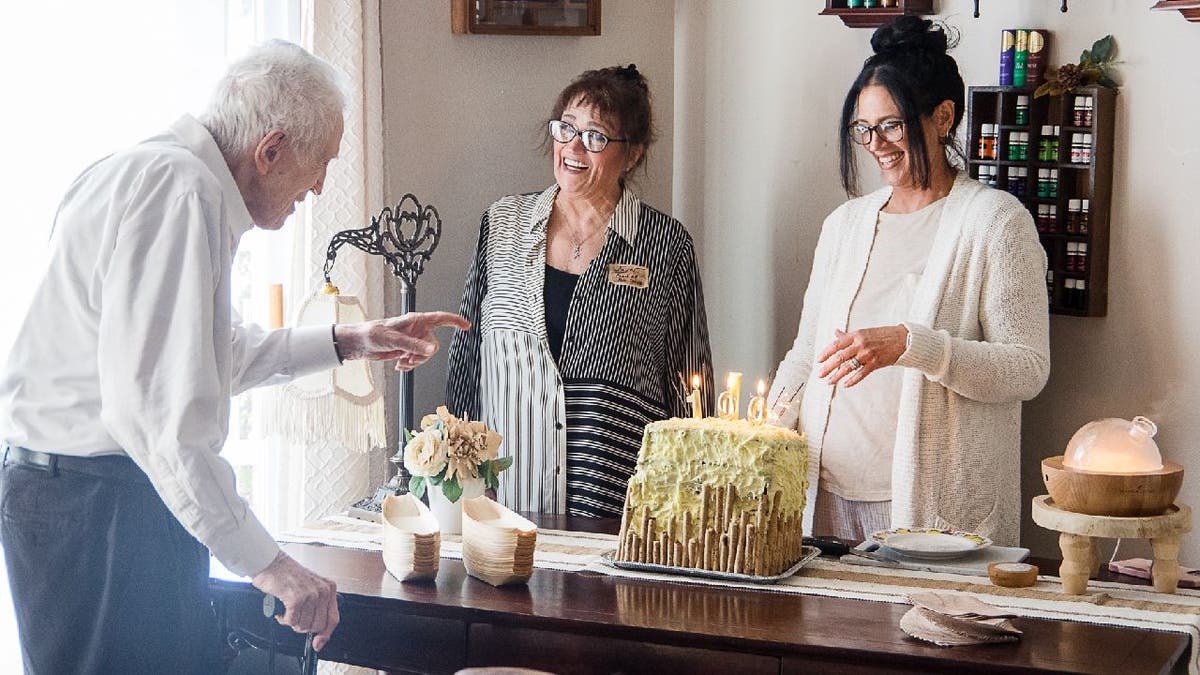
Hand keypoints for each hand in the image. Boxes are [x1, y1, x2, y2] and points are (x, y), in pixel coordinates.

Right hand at [251, 551, 338, 650]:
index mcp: (328, 588)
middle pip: (317, 626)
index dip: (326, 634)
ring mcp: (310, 594)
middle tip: (295, 616)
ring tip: (287, 609)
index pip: (333, 618)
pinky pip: (291, 621)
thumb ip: (317, 609)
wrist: (271, 563)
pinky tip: (281, 608)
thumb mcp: (310, 588)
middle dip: (303, 626)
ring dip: (292, 621)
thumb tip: (319, 637)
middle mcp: (322, 591)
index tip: (318, 643)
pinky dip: (283, 619)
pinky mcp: (296, 598)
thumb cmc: (287, 575)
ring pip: (303, 625)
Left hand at [336, 311, 469, 370]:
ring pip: (426, 355)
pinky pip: (417, 360)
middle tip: (410, 358)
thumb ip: (414, 345)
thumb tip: (432, 349)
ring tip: (402, 361)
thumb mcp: (394, 340)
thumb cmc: (373, 334)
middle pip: (433, 345)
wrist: (361, 344)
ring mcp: (412, 340)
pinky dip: (410, 365)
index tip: (467, 325)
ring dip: (415, 361)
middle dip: (423, 355)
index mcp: (416, 321)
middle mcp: (416, 330)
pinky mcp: (407, 350)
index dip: (455, 321)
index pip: (441, 319)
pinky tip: (399, 364)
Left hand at [816, 325, 907, 387]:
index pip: (836, 344)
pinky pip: (861, 373)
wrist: (903, 339)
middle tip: (819, 374)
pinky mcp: (876, 363)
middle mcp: (860, 344)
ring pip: (849, 367)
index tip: (818, 360)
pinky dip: (852, 380)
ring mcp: (868, 354)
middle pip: (840, 357)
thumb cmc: (882, 335)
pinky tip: (845, 384)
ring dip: (837, 376)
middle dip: (828, 367)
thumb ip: (848, 336)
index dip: (826, 353)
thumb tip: (835, 332)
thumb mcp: (863, 332)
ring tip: (828, 382)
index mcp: (856, 335)